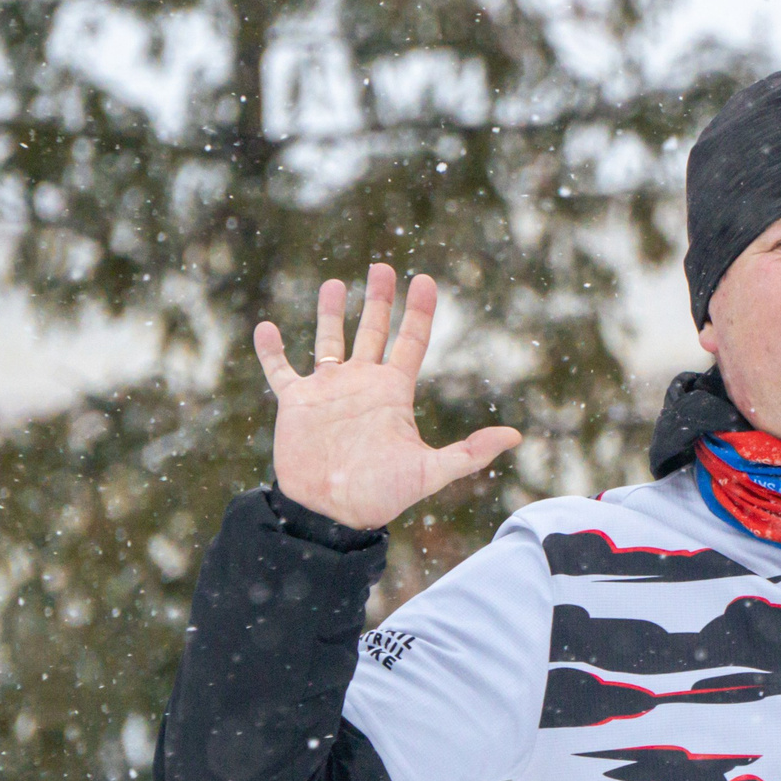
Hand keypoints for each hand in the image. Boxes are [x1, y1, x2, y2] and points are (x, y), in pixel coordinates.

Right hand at [254, 263, 520, 529]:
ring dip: (331, 312)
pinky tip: (265, 328)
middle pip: (374, 330)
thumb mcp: (431, 472)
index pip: (411, 341)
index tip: (425, 279)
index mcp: (393, 392)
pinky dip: (270, 350)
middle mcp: (362, 384)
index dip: (419, 311)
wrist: (333, 513)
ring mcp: (328, 391)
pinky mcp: (296, 403)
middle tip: (383, 266)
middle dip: (379, 299)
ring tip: (335, 283)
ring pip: (329, 340)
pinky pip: (279, 370)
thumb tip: (515, 436)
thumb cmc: (382, 495)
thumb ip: (470, 453)